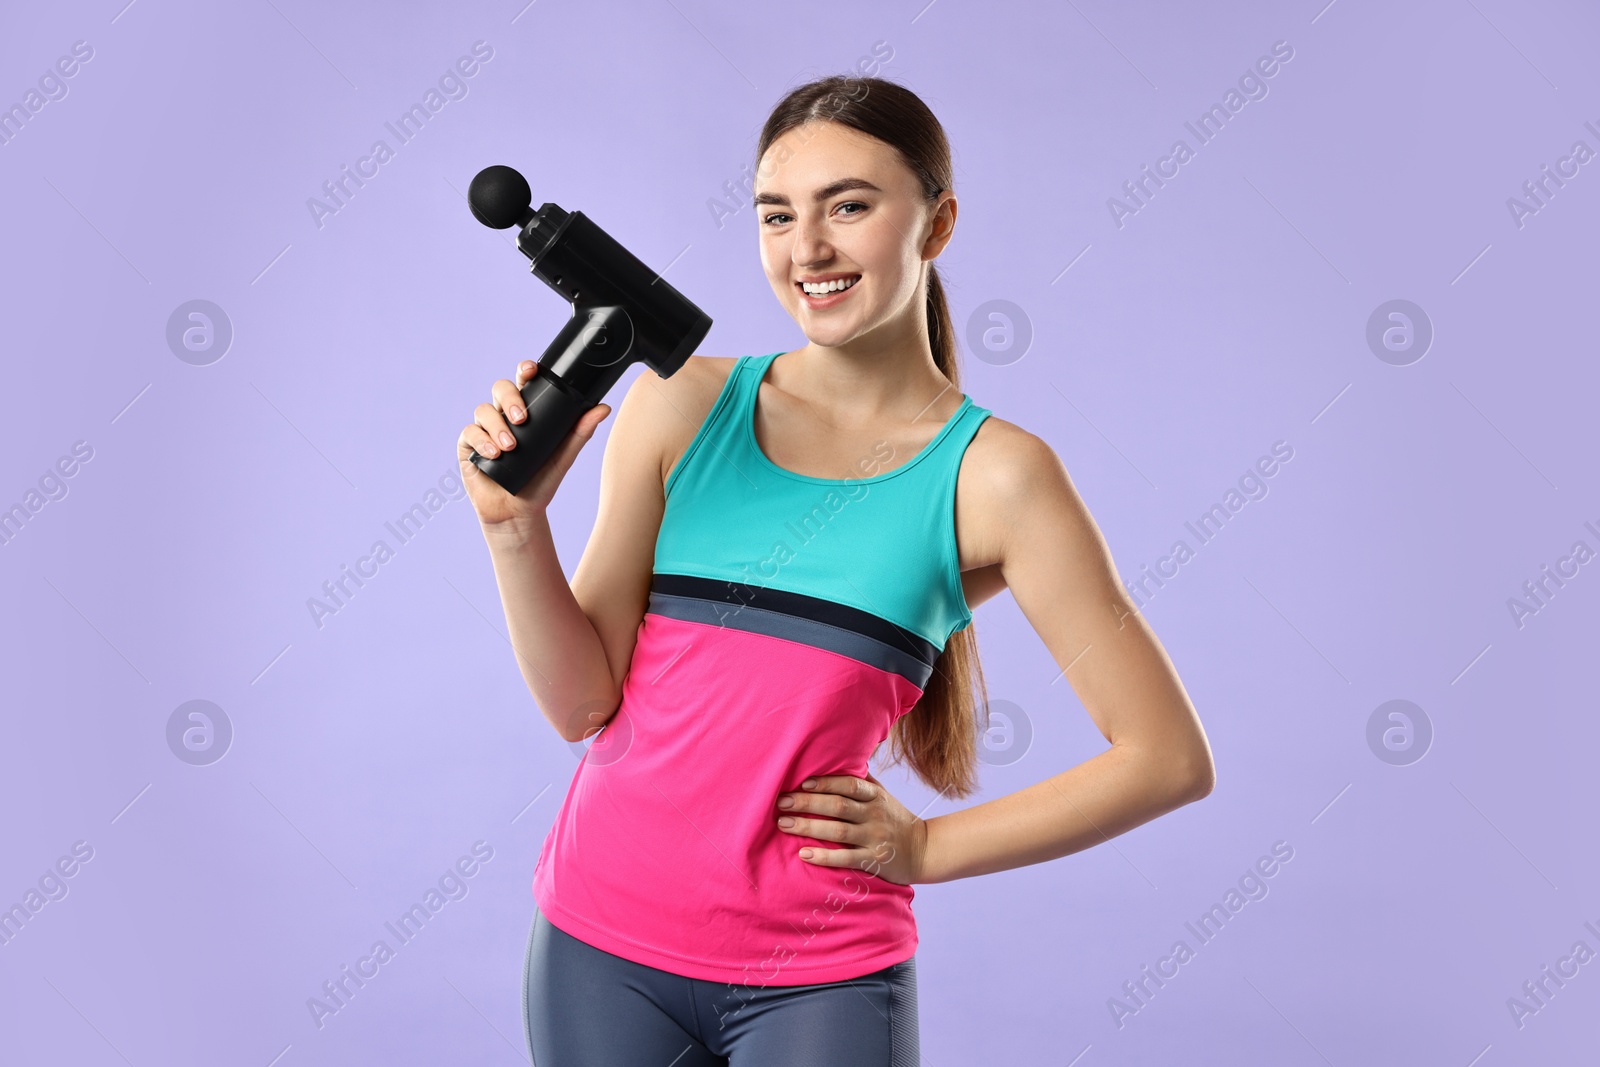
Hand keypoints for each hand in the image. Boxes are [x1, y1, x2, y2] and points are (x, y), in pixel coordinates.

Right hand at [456, 359, 610, 528]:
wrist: (519, 512)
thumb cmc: (541, 481)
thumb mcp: (564, 456)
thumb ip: (581, 431)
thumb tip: (603, 408)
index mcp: (527, 410)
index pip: (524, 382)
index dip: (525, 371)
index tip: (531, 371)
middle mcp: (504, 415)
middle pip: (500, 388)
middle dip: (510, 399)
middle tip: (522, 419)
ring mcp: (485, 429)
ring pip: (484, 410)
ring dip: (498, 426)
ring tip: (511, 447)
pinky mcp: (469, 445)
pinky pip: (470, 432)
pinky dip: (482, 441)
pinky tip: (494, 454)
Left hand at [775, 771, 926, 884]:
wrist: (923, 850)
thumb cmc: (894, 818)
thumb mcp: (882, 795)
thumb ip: (861, 780)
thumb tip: (837, 755)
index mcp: (875, 796)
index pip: (849, 785)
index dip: (826, 782)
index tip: (802, 782)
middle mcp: (875, 815)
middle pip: (839, 806)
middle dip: (808, 803)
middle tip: (781, 803)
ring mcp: (875, 838)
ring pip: (839, 832)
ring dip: (809, 827)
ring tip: (784, 825)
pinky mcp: (874, 861)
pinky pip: (846, 859)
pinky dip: (824, 857)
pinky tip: (804, 854)